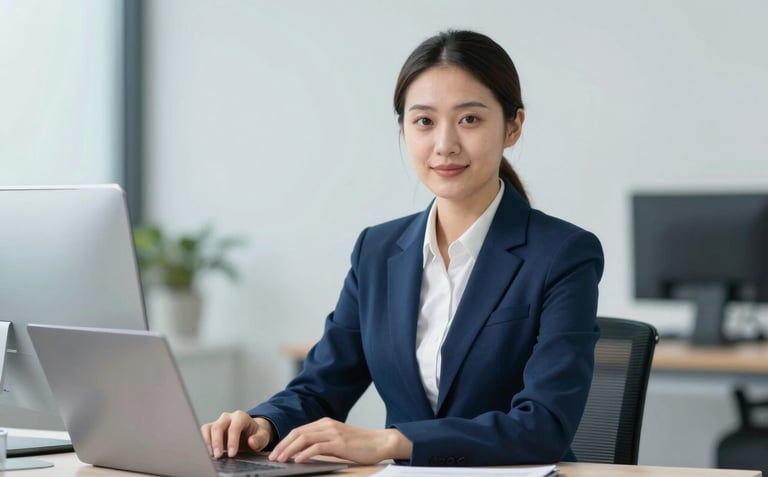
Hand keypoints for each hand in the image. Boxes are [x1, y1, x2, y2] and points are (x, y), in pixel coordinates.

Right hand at [201, 410, 275, 458]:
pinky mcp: (211, 428)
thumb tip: (252, 442)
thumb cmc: (256, 435)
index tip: (232, 454)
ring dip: (208, 442)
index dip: (232, 441)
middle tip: (218, 456)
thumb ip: (259, 439)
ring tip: (211, 455)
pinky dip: (203, 441)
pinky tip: (208, 452)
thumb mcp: (263, 437)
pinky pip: (204, 432)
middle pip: (218, 426)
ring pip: (208, 428)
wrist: (250, 434)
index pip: (234, 427)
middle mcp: (228, 417)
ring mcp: (219, 422)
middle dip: (217, 442)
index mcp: (241, 417)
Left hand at [268, 417, 411, 464]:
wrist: (379, 442)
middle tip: (273, 457)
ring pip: (304, 438)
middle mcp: (327, 425)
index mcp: (325, 423)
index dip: (285, 441)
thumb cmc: (359, 445)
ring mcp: (333, 433)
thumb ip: (321, 442)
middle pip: (298, 433)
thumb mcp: (337, 441)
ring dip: (290, 450)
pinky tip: (297, 460)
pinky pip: (317, 447)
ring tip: (281, 460)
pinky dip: (304, 453)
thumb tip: (302, 453)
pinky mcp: (339, 443)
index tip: (276, 452)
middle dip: (283, 445)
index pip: (299, 430)